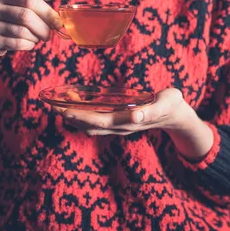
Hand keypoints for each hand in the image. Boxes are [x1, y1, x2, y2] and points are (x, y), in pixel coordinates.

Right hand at [0, 0, 61, 86]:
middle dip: (43, 27)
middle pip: (26, 15)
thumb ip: (33, 9)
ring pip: (23, 31)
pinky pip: (17, 43)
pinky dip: (28, 45)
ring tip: (36, 39)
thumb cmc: (5, 22)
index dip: (47, 11)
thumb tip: (58, 18)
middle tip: (49, 35)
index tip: (58, 22)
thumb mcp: (13, 9)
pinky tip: (29, 44)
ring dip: (35, 37)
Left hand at [56, 88, 213, 160]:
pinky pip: (97, 120)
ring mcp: (119, 125)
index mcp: (128, 121)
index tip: (63, 109)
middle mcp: (120, 126)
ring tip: (58, 105)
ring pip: (91, 124)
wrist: (177, 116)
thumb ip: (152, 110)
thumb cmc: (172, 105)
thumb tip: (135, 117)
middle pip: (89, 125)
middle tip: (52, 105)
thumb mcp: (167, 103)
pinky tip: (76, 105)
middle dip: (70, 115)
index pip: (98, 121)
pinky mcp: (119, 121)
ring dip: (74, 116)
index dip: (80, 116)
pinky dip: (84, 114)